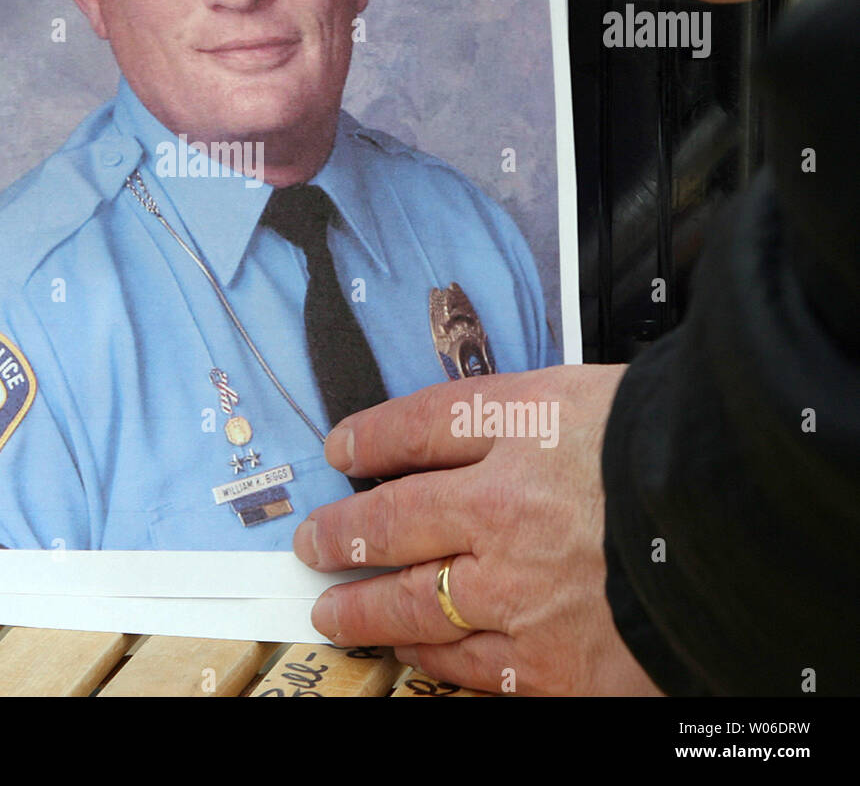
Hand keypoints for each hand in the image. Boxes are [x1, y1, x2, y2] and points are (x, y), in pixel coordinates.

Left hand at [293, 365, 659, 695]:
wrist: (753, 527)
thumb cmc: (683, 456)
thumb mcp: (597, 400)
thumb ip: (523, 421)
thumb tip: (463, 432)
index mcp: (517, 432)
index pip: (412, 426)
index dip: (368, 437)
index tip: (342, 448)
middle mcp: (501, 510)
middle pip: (387, 519)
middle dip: (338, 531)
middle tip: (313, 541)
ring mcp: (520, 591)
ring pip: (408, 601)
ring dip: (362, 604)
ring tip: (334, 606)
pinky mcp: (553, 663)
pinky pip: (467, 667)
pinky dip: (429, 657)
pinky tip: (407, 650)